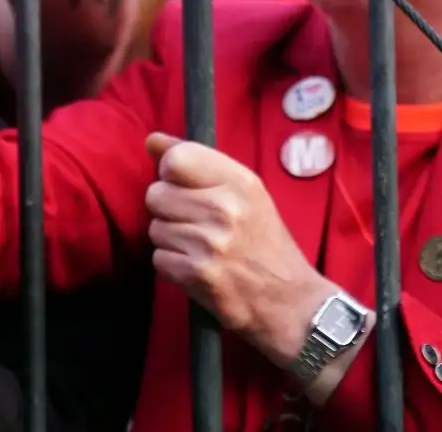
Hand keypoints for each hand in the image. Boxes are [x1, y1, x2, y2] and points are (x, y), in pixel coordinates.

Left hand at [144, 133, 337, 367]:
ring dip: (170, 239)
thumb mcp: (246, 193)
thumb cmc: (265, 243)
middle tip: (196, 222)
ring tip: (200, 247)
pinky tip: (197, 268)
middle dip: (168, 209)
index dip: (172, 173)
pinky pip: (158, 258)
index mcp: (240, 182)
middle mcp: (224, 208)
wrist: (289, 302)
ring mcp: (209, 243)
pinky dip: (172, 265)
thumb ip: (199, 163)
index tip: (185, 186)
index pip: (176, 158)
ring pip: (155, 227)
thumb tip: (152, 140)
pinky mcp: (196, 274)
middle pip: (156, 193)